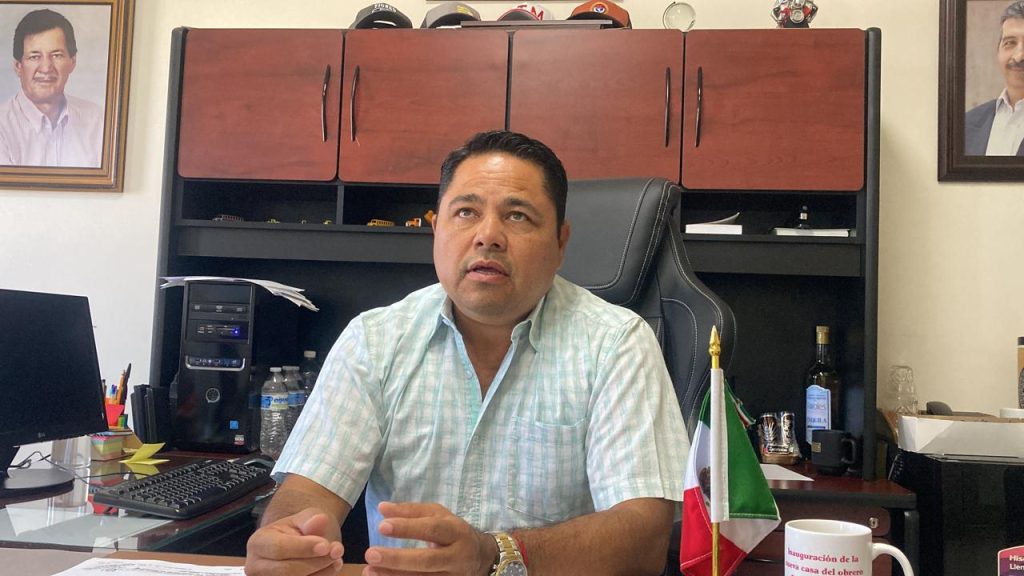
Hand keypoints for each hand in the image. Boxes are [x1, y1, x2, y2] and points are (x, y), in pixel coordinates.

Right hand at [245, 507, 344, 575]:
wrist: (300, 543)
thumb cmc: (300, 530)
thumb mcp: (305, 518)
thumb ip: (310, 520)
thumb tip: (319, 520)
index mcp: (258, 543)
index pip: (279, 548)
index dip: (304, 548)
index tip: (326, 545)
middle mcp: (256, 567)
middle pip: (286, 570)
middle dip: (316, 562)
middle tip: (337, 551)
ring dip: (320, 573)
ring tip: (336, 559)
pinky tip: (330, 568)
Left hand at [362, 502, 495, 575]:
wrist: (482, 558)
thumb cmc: (454, 532)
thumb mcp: (439, 515)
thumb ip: (411, 511)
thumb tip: (382, 508)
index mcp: (456, 531)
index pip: (432, 529)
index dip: (408, 528)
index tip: (382, 526)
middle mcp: (457, 556)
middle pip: (427, 560)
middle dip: (397, 559)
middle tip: (371, 554)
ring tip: (369, 571)